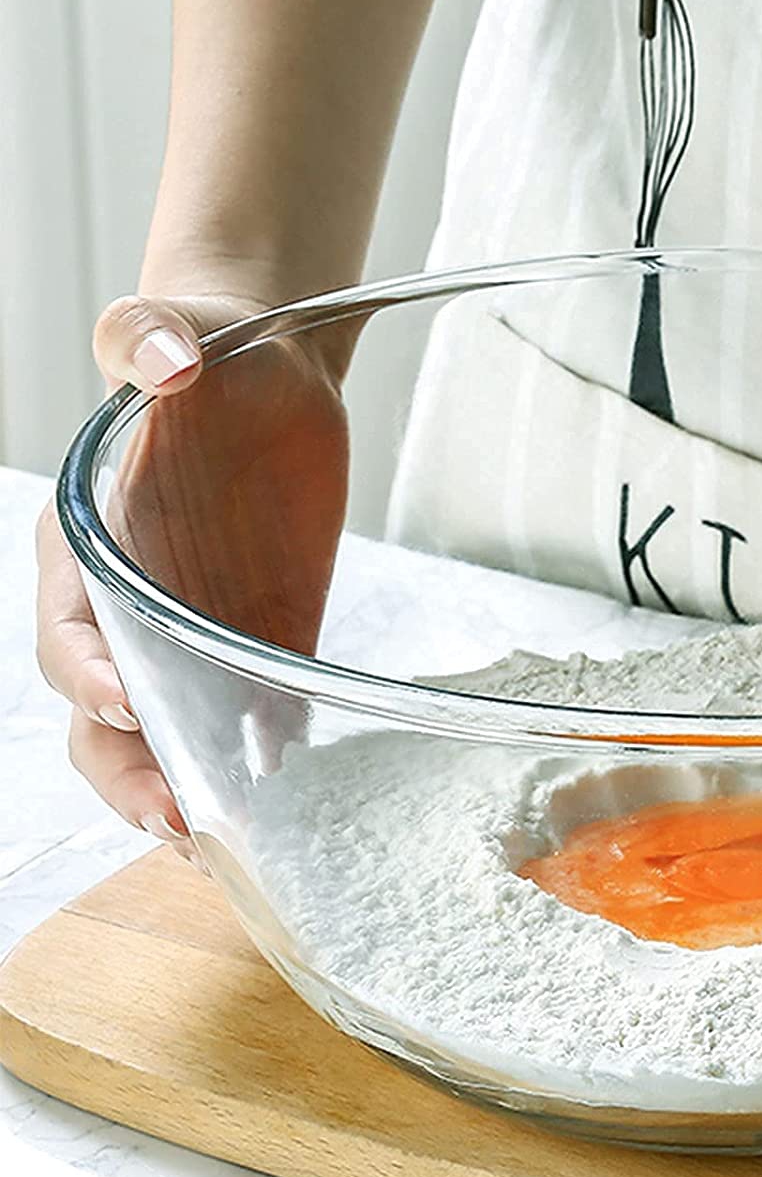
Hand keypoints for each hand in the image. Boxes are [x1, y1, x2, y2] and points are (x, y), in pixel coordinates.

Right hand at [36, 293, 348, 843]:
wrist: (273, 372)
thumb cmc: (210, 348)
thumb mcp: (178, 330)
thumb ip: (151, 335)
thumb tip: (162, 361)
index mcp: (90, 542)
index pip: (66, 624)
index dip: (82, 668)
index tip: (122, 698)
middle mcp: (132, 602)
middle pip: (102, 710)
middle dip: (124, 767)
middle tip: (173, 815)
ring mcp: (194, 631)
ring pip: (164, 733)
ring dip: (180, 789)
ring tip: (221, 846)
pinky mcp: (257, 640)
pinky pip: (245, 721)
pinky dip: (253, 770)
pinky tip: (281, 812)